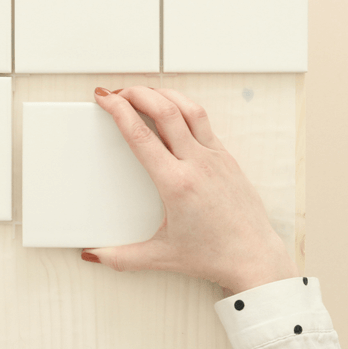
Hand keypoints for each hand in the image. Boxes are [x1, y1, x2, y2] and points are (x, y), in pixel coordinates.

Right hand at [81, 86, 299, 296]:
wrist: (254, 257)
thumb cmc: (213, 255)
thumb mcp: (161, 256)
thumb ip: (121, 257)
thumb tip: (93, 255)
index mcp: (176, 184)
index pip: (140, 135)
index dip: (118, 110)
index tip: (105, 98)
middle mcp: (197, 164)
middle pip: (165, 110)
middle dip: (137, 93)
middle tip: (118, 91)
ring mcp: (215, 157)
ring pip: (189, 109)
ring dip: (163, 94)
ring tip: (144, 92)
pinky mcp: (227, 157)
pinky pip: (204, 121)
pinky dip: (184, 107)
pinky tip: (174, 110)